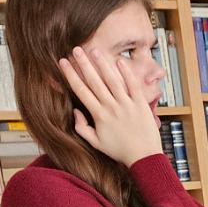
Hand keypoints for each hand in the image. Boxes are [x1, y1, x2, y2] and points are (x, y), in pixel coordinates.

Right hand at [59, 45, 161, 167]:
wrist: (144, 157)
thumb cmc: (120, 150)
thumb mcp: (96, 143)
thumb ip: (82, 128)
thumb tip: (75, 112)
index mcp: (98, 115)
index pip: (81, 90)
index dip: (71, 75)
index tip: (63, 62)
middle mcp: (111, 107)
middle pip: (94, 81)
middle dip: (83, 64)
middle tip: (75, 49)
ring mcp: (126, 104)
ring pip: (112, 80)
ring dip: (102, 64)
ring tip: (94, 50)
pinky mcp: (140, 104)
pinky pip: (133, 86)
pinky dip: (127, 73)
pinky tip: (120, 61)